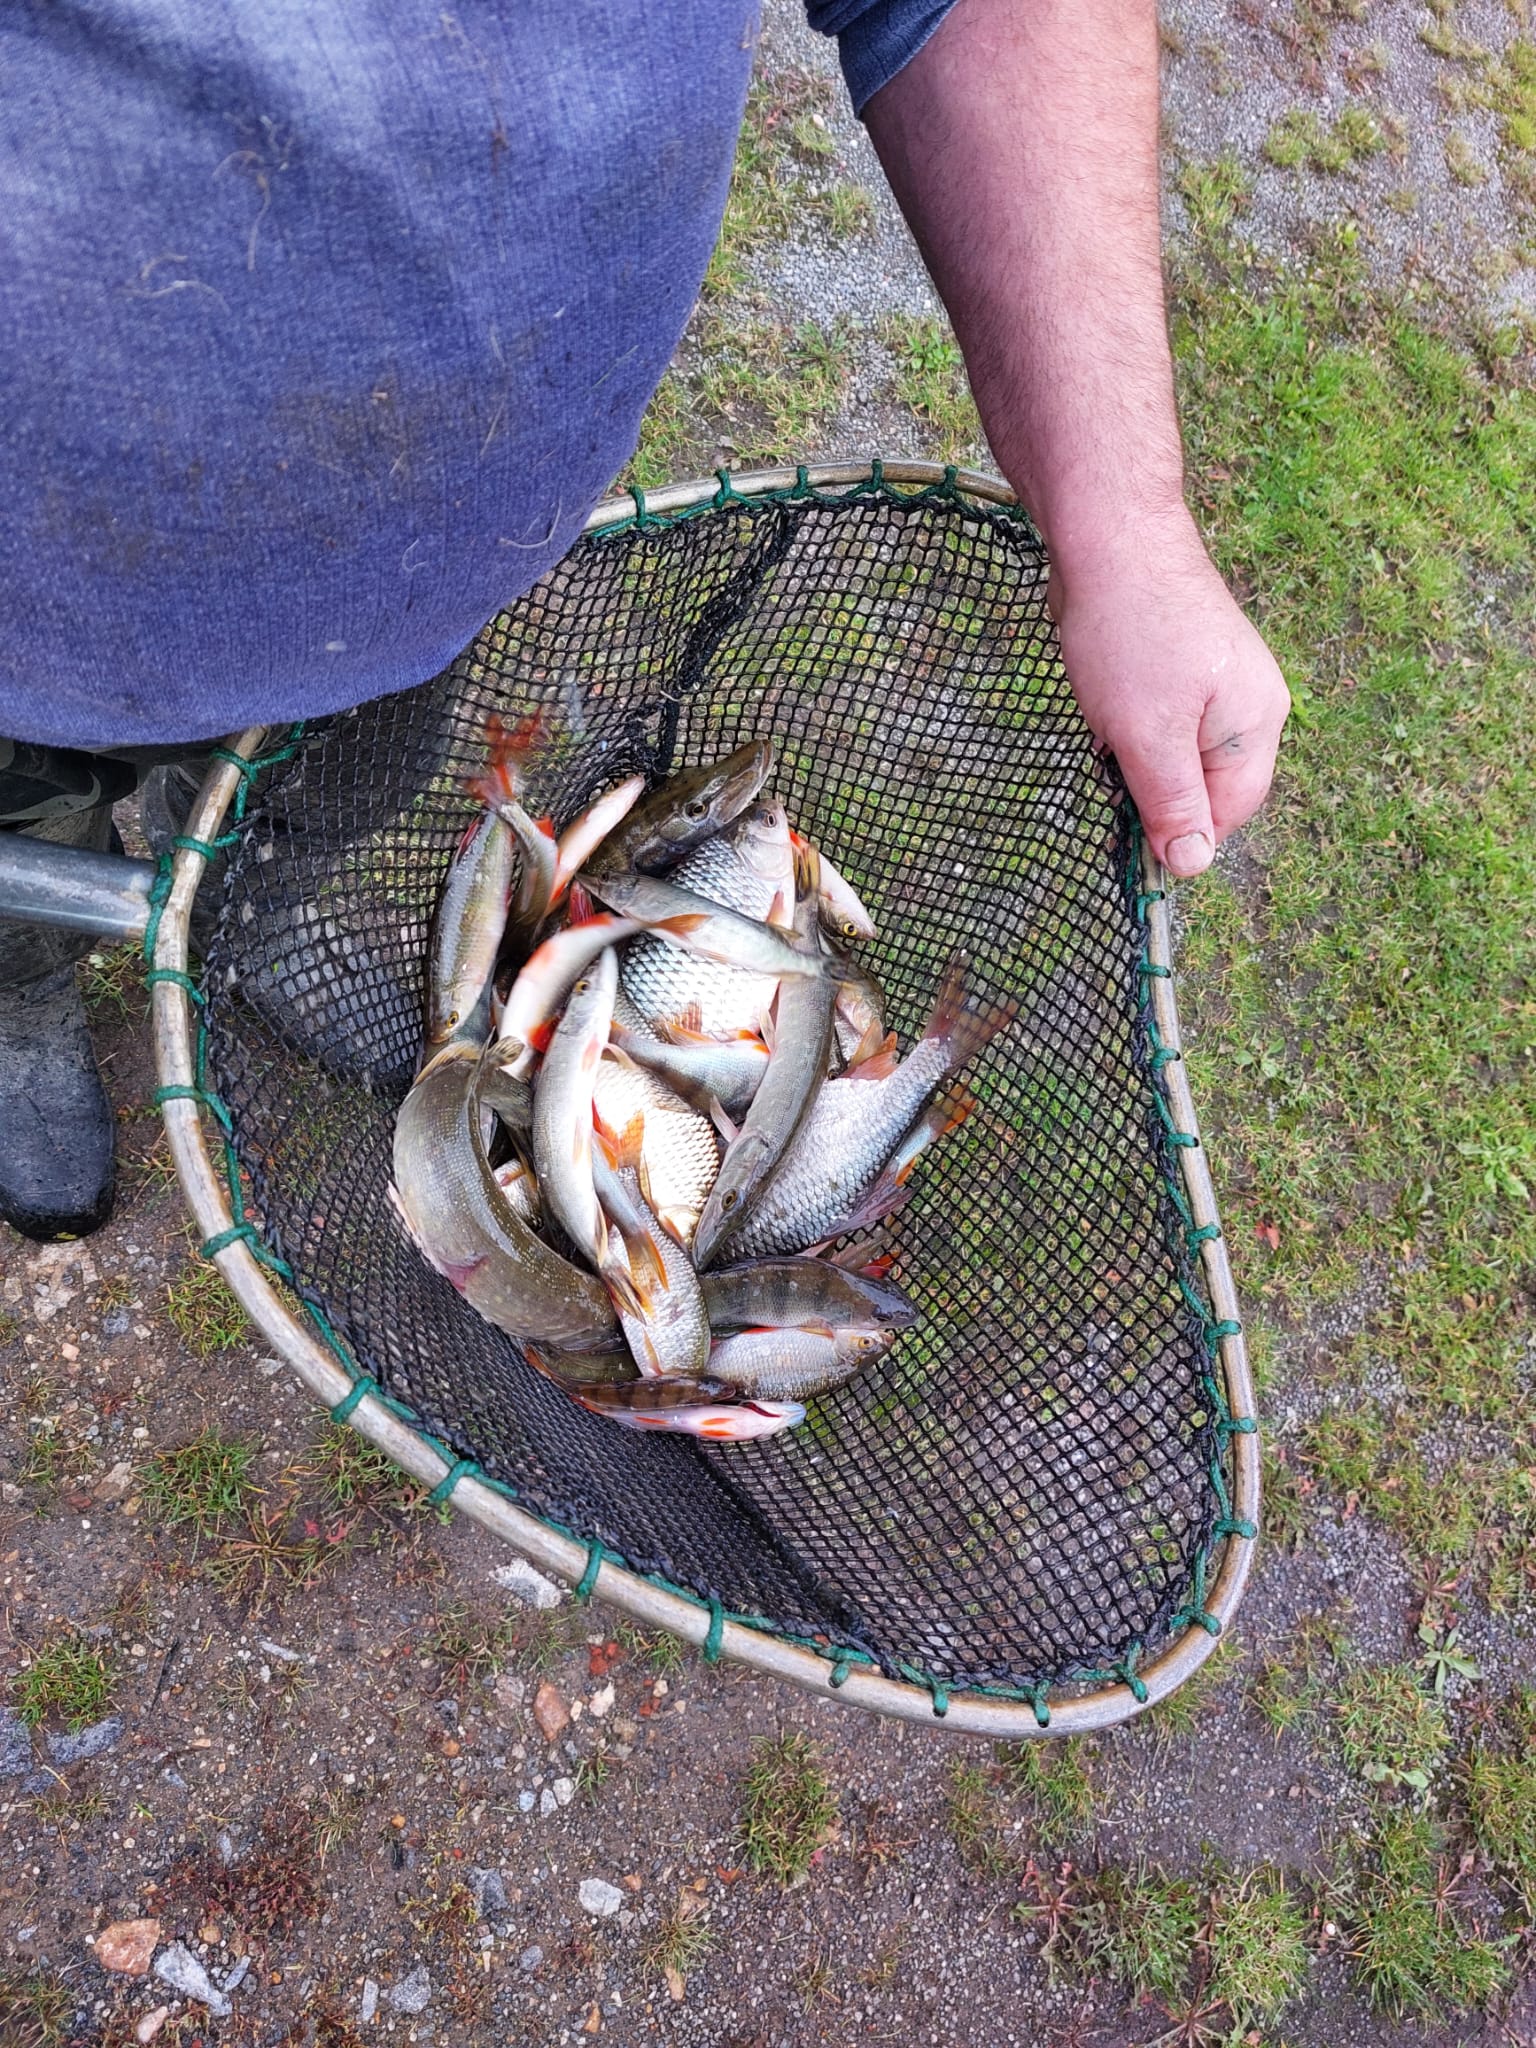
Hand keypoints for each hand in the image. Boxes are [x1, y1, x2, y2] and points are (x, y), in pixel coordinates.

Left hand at [1048, 521, 1289, 876]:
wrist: (1109, 536)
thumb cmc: (1132, 632)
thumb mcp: (1148, 735)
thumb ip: (1171, 803)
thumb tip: (1192, 865)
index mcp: (1258, 723)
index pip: (1229, 813)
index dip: (1180, 833)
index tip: (1131, 836)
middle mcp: (1250, 704)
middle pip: (1202, 785)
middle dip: (1150, 785)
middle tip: (1112, 757)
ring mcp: (1218, 682)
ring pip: (1171, 752)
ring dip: (1131, 752)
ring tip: (1107, 712)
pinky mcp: (1182, 665)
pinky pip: (1156, 720)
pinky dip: (1125, 722)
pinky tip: (1103, 696)